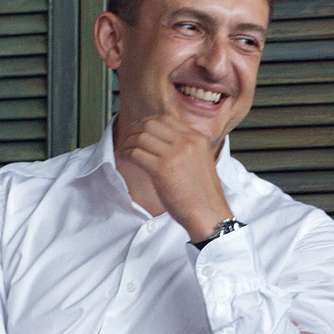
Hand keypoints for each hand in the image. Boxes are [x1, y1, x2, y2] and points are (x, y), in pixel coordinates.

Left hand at [120, 113, 232, 239]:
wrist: (208, 214)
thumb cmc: (202, 195)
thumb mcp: (200, 161)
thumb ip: (185, 148)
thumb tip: (161, 142)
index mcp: (197, 138)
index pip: (166, 119)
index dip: (148, 123)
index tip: (140, 131)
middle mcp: (186, 142)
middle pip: (151, 124)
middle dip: (135, 130)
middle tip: (128, 139)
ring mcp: (174, 154)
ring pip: (141, 137)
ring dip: (128, 143)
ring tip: (125, 151)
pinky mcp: (162, 169)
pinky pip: (136, 153)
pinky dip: (126, 154)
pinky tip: (125, 159)